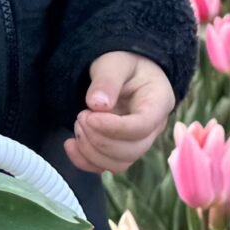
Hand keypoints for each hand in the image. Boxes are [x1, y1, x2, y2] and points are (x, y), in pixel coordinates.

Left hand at [65, 51, 174, 175]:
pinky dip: (84, 161)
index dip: (114, 127)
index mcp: (159, 102)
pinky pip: (105, 166)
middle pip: (132, 150)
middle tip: (81, 116)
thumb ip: (107, 81)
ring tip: (78, 124)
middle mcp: (153, 127)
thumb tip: (96, 104)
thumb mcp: (114, 63)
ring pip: (119, 163)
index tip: (88, 115)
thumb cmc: (123, 63)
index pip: (142, 126)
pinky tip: (69, 144)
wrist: (123, 72)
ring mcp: (138, 142)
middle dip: (100, 139)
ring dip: (91, 150)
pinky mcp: (121, 150)